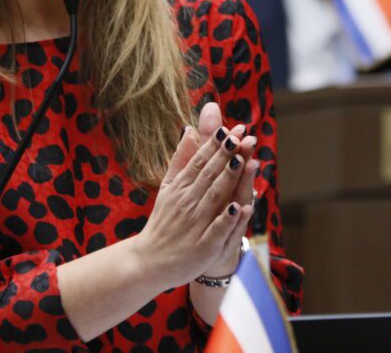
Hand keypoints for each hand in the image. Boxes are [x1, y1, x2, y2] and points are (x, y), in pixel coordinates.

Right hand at [131, 104, 245, 287]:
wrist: (149, 262)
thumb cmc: (163, 221)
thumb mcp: (168, 187)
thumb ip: (181, 160)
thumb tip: (189, 129)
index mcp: (180, 187)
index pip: (199, 162)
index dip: (215, 145)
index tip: (230, 129)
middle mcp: (187, 203)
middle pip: (208, 176)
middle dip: (225, 155)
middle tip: (241, 136)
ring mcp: (195, 226)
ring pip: (214, 199)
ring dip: (228, 180)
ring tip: (241, 160)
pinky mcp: (202, 248)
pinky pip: (217, 232)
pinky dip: (227, 220)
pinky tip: (238, 208)